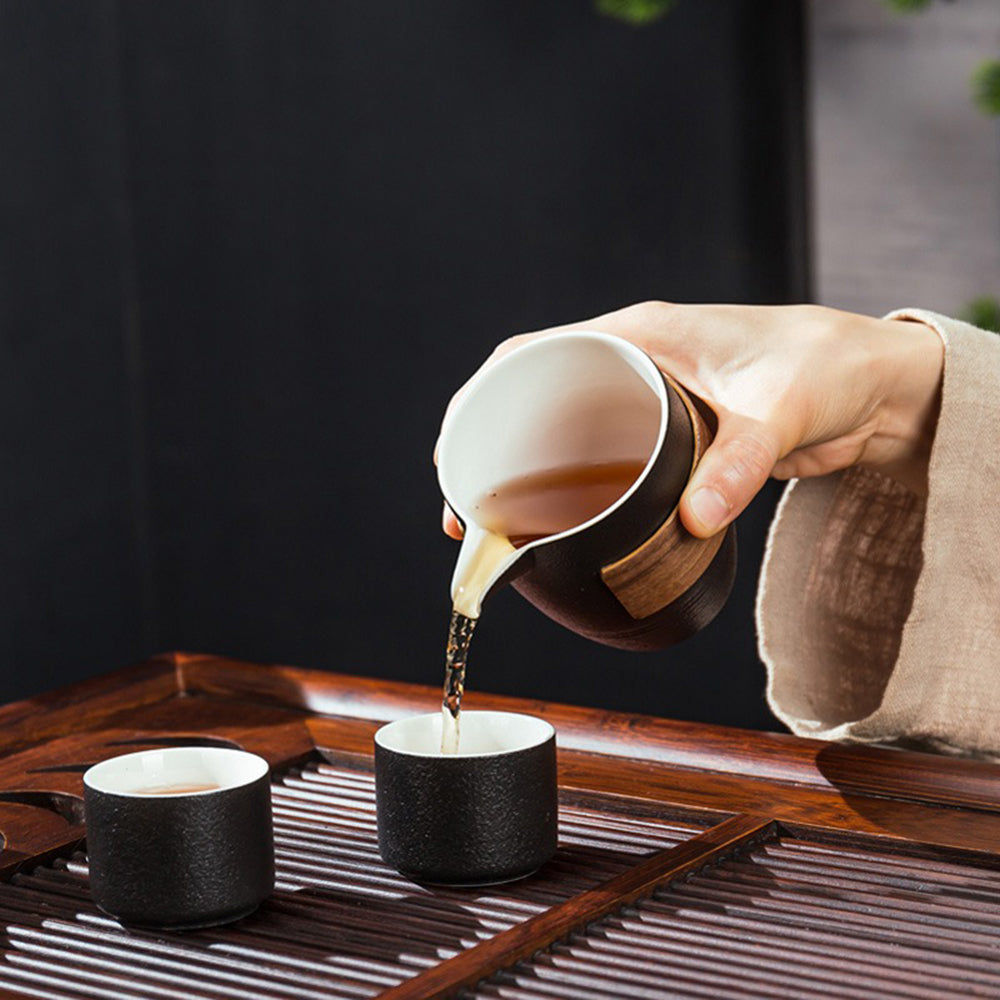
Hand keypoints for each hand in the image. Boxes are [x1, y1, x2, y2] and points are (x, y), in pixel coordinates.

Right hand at [440, 302, 943, 539]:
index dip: (481, 397)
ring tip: (505, 527)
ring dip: (530, 475)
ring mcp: (647, 400)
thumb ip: (739, 461)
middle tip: (470, 509)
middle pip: (534, 398)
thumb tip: (692, 520)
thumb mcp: (781, 407)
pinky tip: (569, 527)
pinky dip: (574, 490)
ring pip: (563, 433)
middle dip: (493, 449)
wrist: (874, 384)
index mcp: (637, 334)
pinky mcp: (668, 436)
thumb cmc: (828, 367)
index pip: (529, 353)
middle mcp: (631, 363)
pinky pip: (601, 459)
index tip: (454, 449)